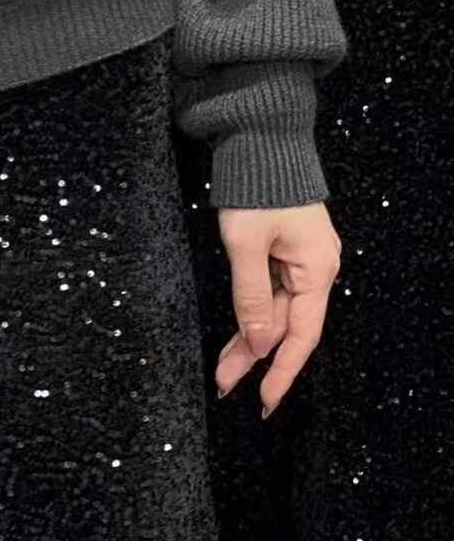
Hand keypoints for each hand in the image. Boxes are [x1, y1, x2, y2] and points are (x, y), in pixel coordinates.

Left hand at [214, 202, 341, 416]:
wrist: (261, 138)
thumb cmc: (256, 187)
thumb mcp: (246, 243)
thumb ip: (252, 297)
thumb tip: (259, 346)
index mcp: (317, 270)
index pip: (302, 335)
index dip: (282, 371)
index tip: (265, 402)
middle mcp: (316, 269)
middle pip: (286, 326)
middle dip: (255, 358)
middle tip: (224, 386)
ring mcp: (302, 260)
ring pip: (276, 311)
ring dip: (250, 339)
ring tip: (223, 370)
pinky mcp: (286, 251)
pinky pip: (271, 292)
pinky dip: (252, 313)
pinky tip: (236, 335)